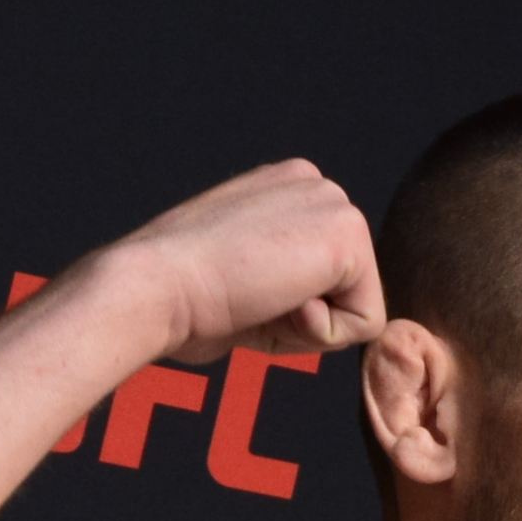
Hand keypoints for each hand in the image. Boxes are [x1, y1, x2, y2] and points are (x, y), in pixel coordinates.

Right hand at [101, 159, 386, 362]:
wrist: (155, 287)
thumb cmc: (181, 300)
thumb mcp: (245, 278)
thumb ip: (287, 280)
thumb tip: (317, 305)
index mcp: (287, 189)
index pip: (325, 279)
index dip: (287, 310)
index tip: (237, 290)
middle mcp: (315, 184)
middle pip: (349, 293)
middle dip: (303, 319)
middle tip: (246, 297)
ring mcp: (333, 202)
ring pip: (360, 309)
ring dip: (309, 328)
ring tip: (258, 296)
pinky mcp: (347, 233)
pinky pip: (367, 324)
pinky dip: (320, 335)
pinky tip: (275, 301)